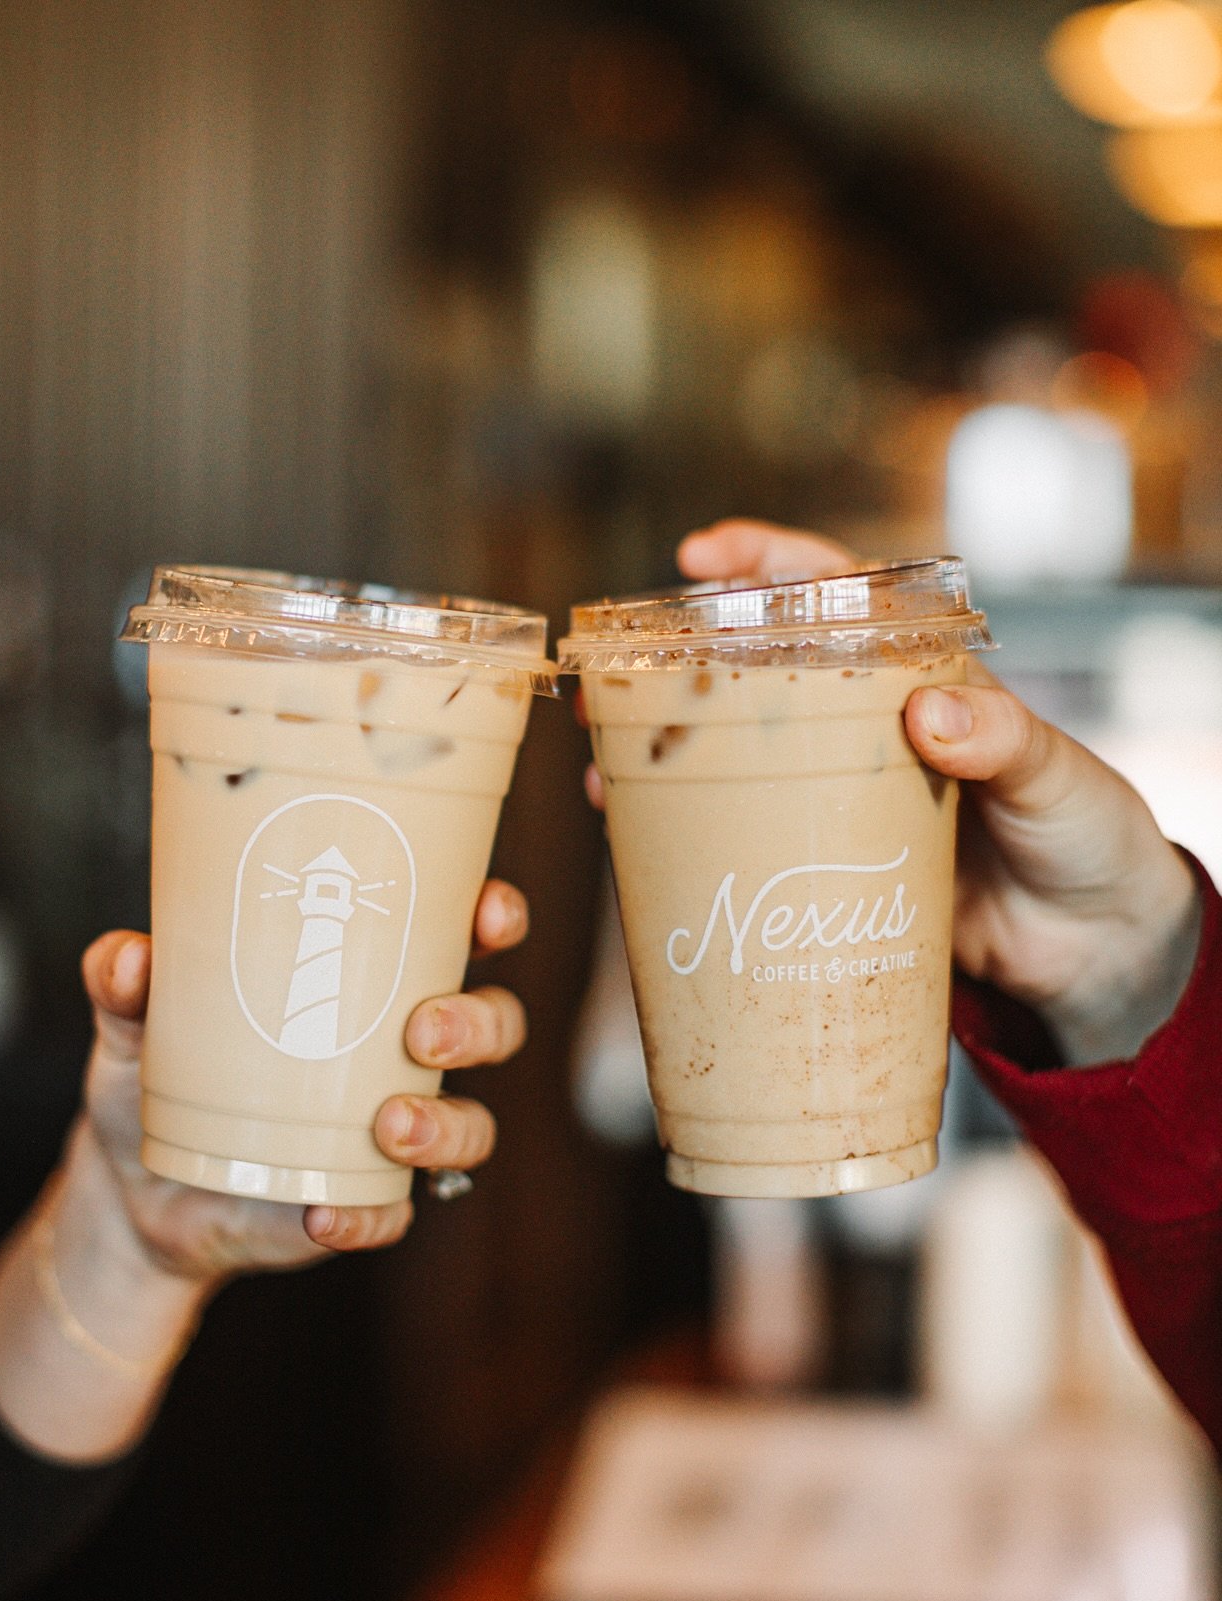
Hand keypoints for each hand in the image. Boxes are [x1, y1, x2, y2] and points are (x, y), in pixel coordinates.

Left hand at [73, 878, 529, 1283]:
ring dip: (446, 1123)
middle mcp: (399, 1053)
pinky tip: (322, 1212)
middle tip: (423, 1032)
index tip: (486, 913)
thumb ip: (124, 983)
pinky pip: (392, 1214)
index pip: (461, 936)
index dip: (494, 919)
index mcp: (371, 980)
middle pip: (494, 1026)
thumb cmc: (157, 1073)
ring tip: (389, 1125)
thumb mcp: (131, 1023)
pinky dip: (366, 1216)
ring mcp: (392, 1133)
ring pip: (472, 1125)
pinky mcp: (364, 1203)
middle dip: (478, 1025)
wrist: (135, 1189)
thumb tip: (130, 959)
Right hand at [597, 517, 1202, 1064]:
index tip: (700, 556)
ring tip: (605, 774)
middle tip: (615, 676)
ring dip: (668, 760)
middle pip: (759, 674)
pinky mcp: (830, 865)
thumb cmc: (1085, 833)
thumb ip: (1004, 737)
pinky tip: (649, 847)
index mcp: (919, 674)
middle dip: (680, 668)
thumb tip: (933, 712)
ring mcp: (840, 795)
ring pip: (739, 760)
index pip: (833, 591)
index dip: (763, 563)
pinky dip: (695, 841)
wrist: (1092, 948)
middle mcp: (866, 724)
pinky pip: (752, 843)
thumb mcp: (1054, 773)